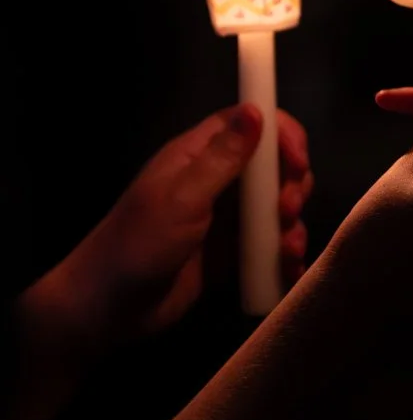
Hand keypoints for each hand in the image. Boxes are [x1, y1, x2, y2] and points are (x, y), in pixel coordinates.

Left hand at [63, 104, 313, 342]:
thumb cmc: (138, 245)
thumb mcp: (182, 199)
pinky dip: (286, 253)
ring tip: (286, 250)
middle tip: (285, 212)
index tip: (297, 164)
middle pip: (274, 165)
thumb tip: (255, 110)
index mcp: (198, 157)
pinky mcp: (234, 251)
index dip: (282, 136)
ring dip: (293, 225)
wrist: (110, 309)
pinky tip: (288, 268)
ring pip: (278, 205)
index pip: (250, 123)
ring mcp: (226, 217)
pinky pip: (272, 242)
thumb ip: (222, 158)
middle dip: (292, 186)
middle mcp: (217, 181)